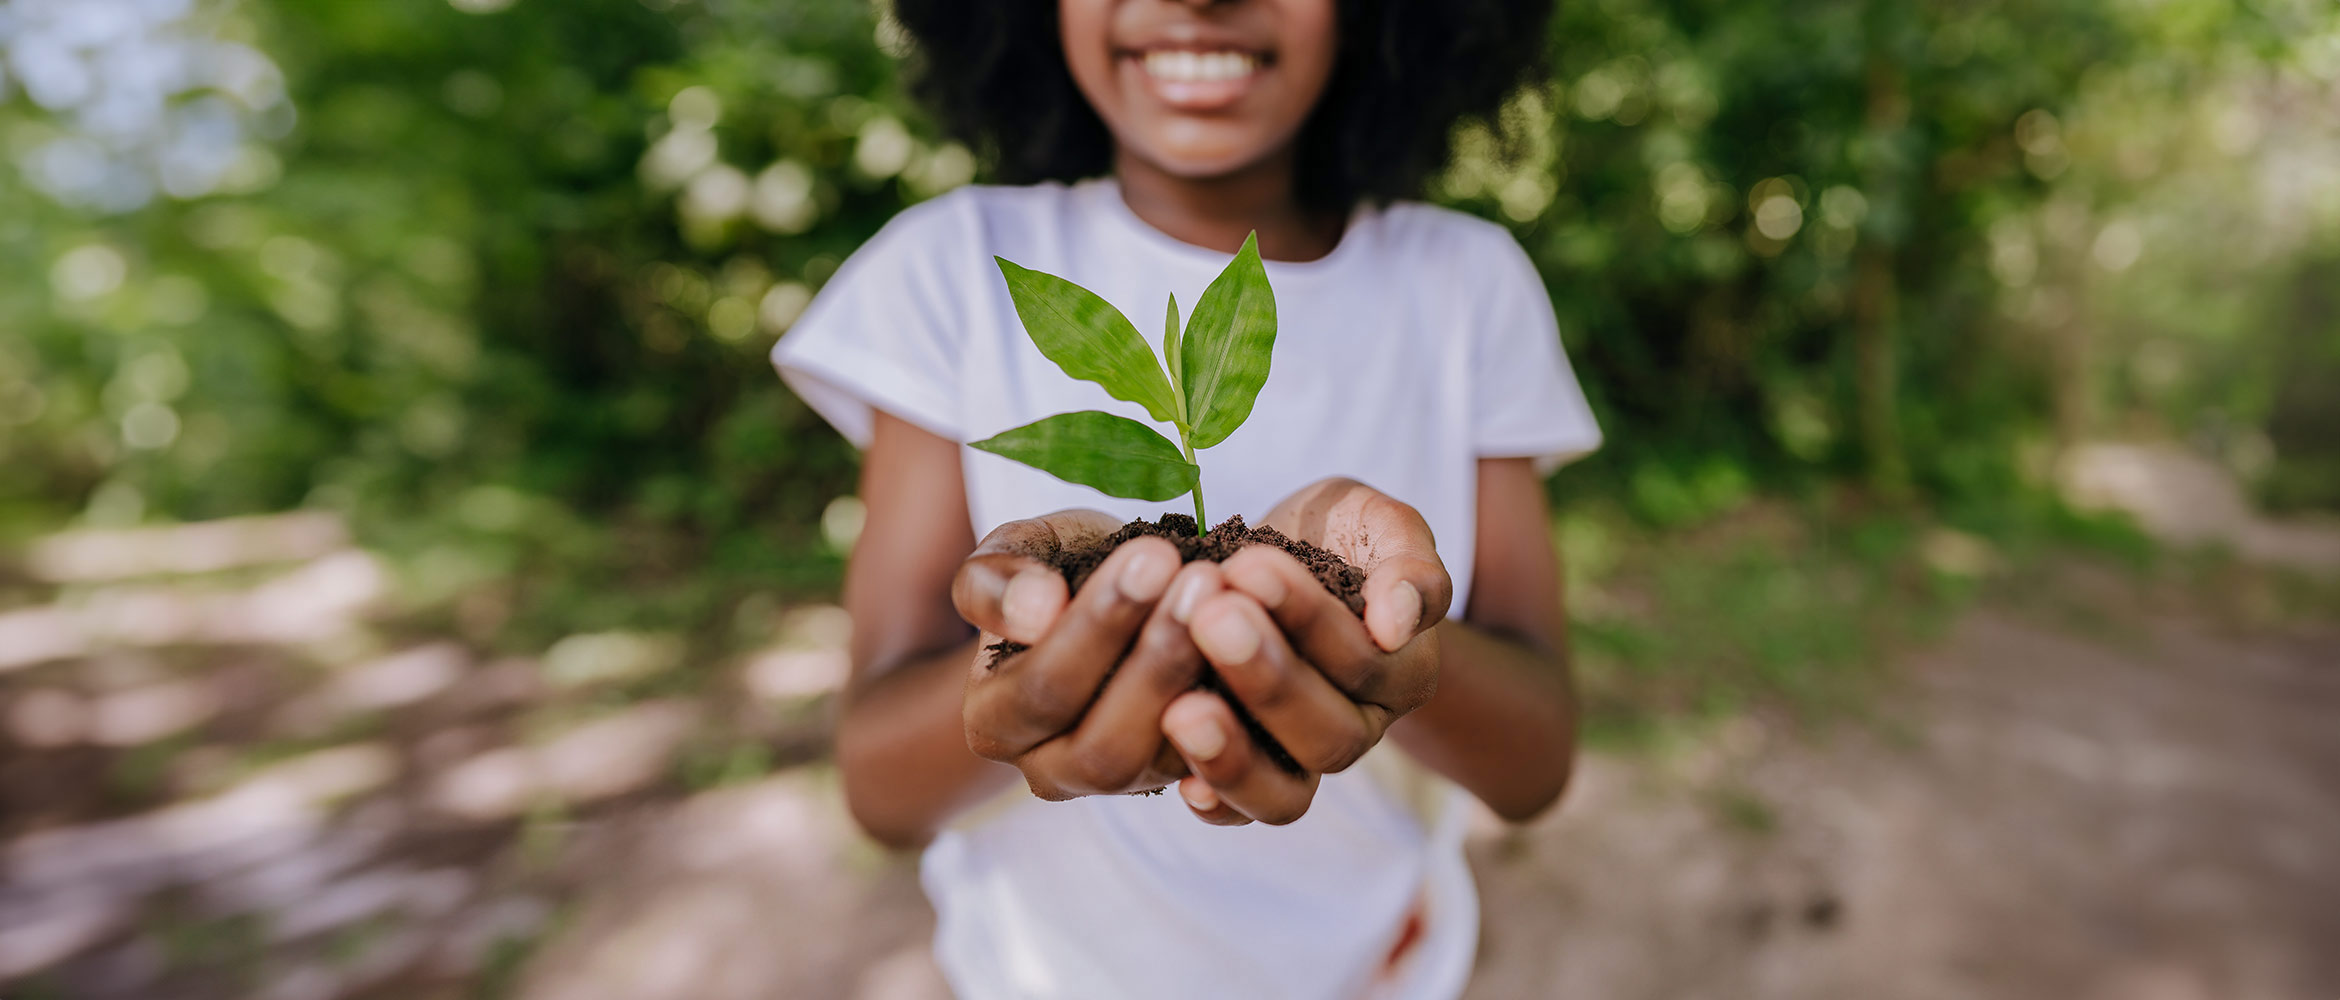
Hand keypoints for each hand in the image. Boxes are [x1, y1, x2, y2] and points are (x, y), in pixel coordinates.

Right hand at [952, 509, 1225, 798]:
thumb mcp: (1020, 552)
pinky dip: (1249, 717)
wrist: (1124, 595)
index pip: (1043, 691)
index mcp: (995, 721)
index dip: (1098, 627)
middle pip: (1103, 747)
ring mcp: (1126, 782)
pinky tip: (1272, 651)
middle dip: (1157, 662)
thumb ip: (998, 578)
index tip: (1152, 557)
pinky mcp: (1189, 779)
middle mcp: (1053, 770)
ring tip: (1234, 605)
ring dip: (1204, 682)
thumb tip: (1037, 611)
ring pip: (1164, 763)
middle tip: (1204, 582)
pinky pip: (1223, 774)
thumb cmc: (1060, 570)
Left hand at [1161, 479, 1452, 825]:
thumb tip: (1396, 624)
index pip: (1364, 660)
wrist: (1280, 556)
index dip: (1306, 618)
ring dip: (1234, 754)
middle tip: (1210, 618)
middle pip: (1330, 735)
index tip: (1247, 565)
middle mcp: (1359, 726)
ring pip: (1287, 792)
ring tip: (1180, 708)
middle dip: (1267, 678)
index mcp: (1403, 670)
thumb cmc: (1332, 532)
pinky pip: (1240, 814)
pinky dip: (1215, 804)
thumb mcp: (1375, 521)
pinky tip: (1178, 783)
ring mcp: (1302, 759)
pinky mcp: (1250, 772)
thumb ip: (1407, 562)